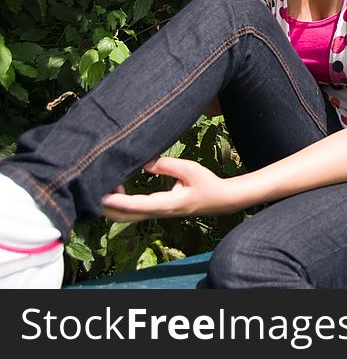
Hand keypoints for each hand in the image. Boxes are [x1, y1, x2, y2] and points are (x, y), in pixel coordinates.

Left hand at [101, 157, 237, 221]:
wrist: (220, 200)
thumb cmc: (207, 184)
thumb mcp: (191, 169)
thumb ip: (167, 165)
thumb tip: (145, 162)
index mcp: (167, 204)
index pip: (136, 205)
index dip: (117, 201)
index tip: (101, 194)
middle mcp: (158, 212)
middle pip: (123, 217)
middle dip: (105, 206)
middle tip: (94, 186)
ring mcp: (155, 213)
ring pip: (125, 216)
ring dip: (111, 205)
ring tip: (105, 183)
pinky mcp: (155, 210)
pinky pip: (131, 210)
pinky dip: (119, 202)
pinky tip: (117, 185)